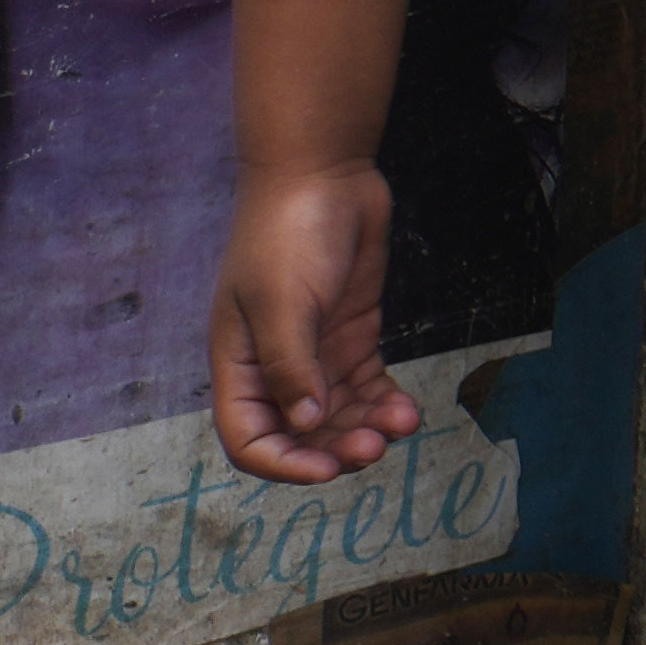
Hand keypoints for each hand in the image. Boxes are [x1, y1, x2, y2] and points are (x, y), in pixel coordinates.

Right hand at [213, 159, 410, 482]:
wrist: (323, 174)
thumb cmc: (287, 233)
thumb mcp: (282, 300)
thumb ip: (291, 365)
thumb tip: (304, 423)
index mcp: (239, 364)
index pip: (248, 438)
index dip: (283, 464)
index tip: (327, 469)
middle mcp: (274, 367)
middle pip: (299, 435)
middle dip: (335, 449)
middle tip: (374, 447)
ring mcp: (315, 354)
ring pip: (338, 417)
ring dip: (366, 430)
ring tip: (400, 424)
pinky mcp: (351, 337)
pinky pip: (366, 389)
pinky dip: (385, 405)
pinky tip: (407, 410)